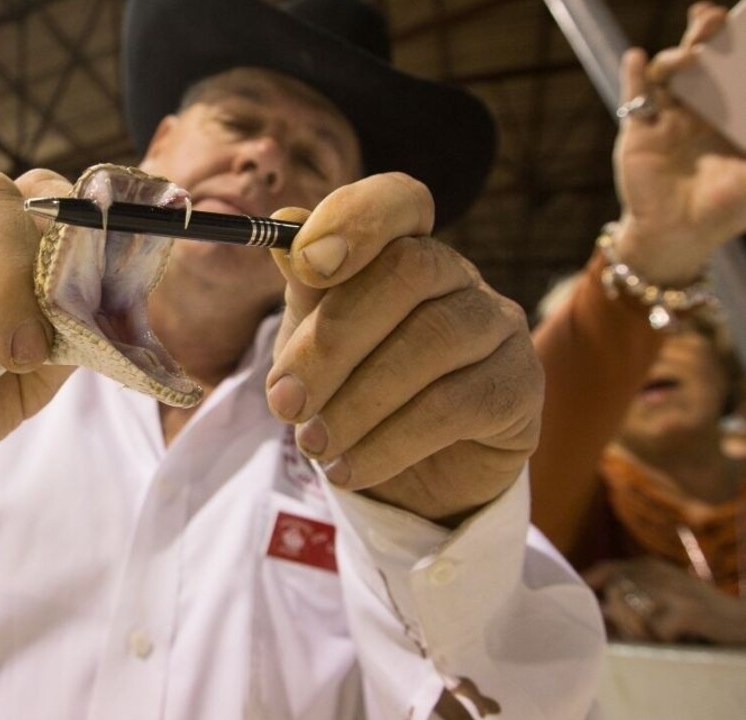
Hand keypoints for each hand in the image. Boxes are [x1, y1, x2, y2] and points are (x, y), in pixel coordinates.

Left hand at [266, 173, 542, 525]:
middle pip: (408, 272)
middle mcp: (459, 277)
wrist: (405, 481)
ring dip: (357, 402)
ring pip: (432, 341)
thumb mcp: (311, 344)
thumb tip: (282, 222)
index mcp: (403, 250)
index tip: (307, 262)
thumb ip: (305, 290)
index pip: (399, 201)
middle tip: (284, 402)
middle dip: (333, 341)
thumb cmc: (351, 393)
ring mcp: (499, 326)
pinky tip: (350, 468)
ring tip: (313, 446)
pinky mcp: (521, 387)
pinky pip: (456, 404)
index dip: (356, 219)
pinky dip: (390, 441)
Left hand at [584, 556, 745, 644]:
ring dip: (641, 633)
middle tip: (645, 636)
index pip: (607, 570)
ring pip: (631, 612)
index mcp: (651, 567)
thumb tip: (598, 609)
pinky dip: (664, 642)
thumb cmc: (700, 621)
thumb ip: (630, 602)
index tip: (577, 601)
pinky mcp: (688, 609)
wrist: (745, 626)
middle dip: (621, 620)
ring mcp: (674, 589)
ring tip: (663, 638)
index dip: (589, 585)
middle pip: (614, 594)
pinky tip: (681, 640)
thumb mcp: (662, 602)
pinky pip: (655, 631)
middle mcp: (660, 571)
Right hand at [613, 1, 745, 285]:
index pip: (734, 70)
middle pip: (700, 60)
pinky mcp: (638, 131)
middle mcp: (697, 111)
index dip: (737, 43)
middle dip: (706, 33)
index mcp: (729, 116)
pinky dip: (634, 74)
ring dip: (676, 57)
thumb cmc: (722, 209)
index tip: (744, 23)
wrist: (677, 237)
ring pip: (667, 73)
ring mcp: (666, 119)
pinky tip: (638, 58)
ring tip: (689, 58)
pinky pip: (634, 95)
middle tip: (712, 18)